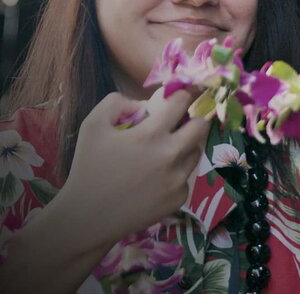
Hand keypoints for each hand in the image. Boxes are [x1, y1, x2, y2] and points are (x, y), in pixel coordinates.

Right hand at [59, 90, 209, 243]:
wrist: (87, 217)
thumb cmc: (89, 168)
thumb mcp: (92, 125)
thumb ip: (117, 102)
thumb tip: (143, 103)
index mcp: (150, 135)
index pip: (182, 103)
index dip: (186, 93)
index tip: (188, 92)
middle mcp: (170, 155)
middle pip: (201, 126)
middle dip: (195, 119)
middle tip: (184, 121)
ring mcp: (178, 179)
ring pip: (195, 152)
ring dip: (186, 146)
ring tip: (164, 151)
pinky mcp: (179, 198)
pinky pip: (186, 177)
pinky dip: (176, 173)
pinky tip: (156, 178)